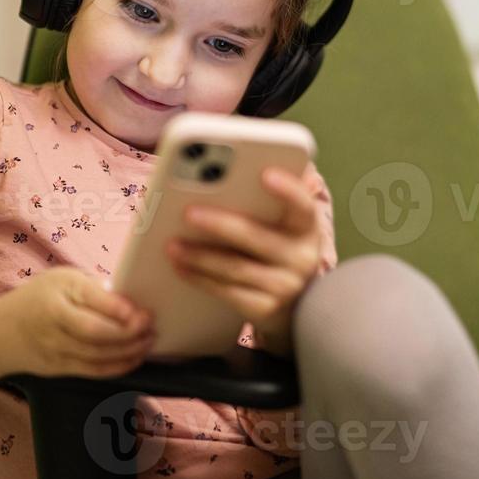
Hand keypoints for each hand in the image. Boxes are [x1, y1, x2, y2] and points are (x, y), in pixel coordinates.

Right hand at [0, 267, 156, 378]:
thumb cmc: (38, 298)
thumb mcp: (63, 280)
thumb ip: (94, 289)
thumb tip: (133, 300)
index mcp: (58, 292)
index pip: (91, 301)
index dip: (120, 309)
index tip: (143, 311)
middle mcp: (54, 322)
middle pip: (96, 333)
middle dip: (129, 333)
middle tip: (151, 326)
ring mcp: (54, 349)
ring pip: (97, 356)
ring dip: (129, 351)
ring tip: (149, 341)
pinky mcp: (58, 368)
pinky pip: (92, 370)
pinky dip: (117, 367)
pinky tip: (135, 358)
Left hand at [166, 164, 323, 355]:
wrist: (296, 304)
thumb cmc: (280, 248)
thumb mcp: (286, 224)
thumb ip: (270, 199)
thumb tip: (242, 168)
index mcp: (307, 227)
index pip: (303, 204)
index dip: (288, 190)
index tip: (265, 174)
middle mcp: (302, 257)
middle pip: (257, 237)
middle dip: (220, 224)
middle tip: (188, 212)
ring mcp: (285, 286)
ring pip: (236, 267)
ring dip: (200, 255)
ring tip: (171, 244)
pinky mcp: (265, 309)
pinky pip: (228, 292)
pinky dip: (200, 278)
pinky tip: (180, 266)